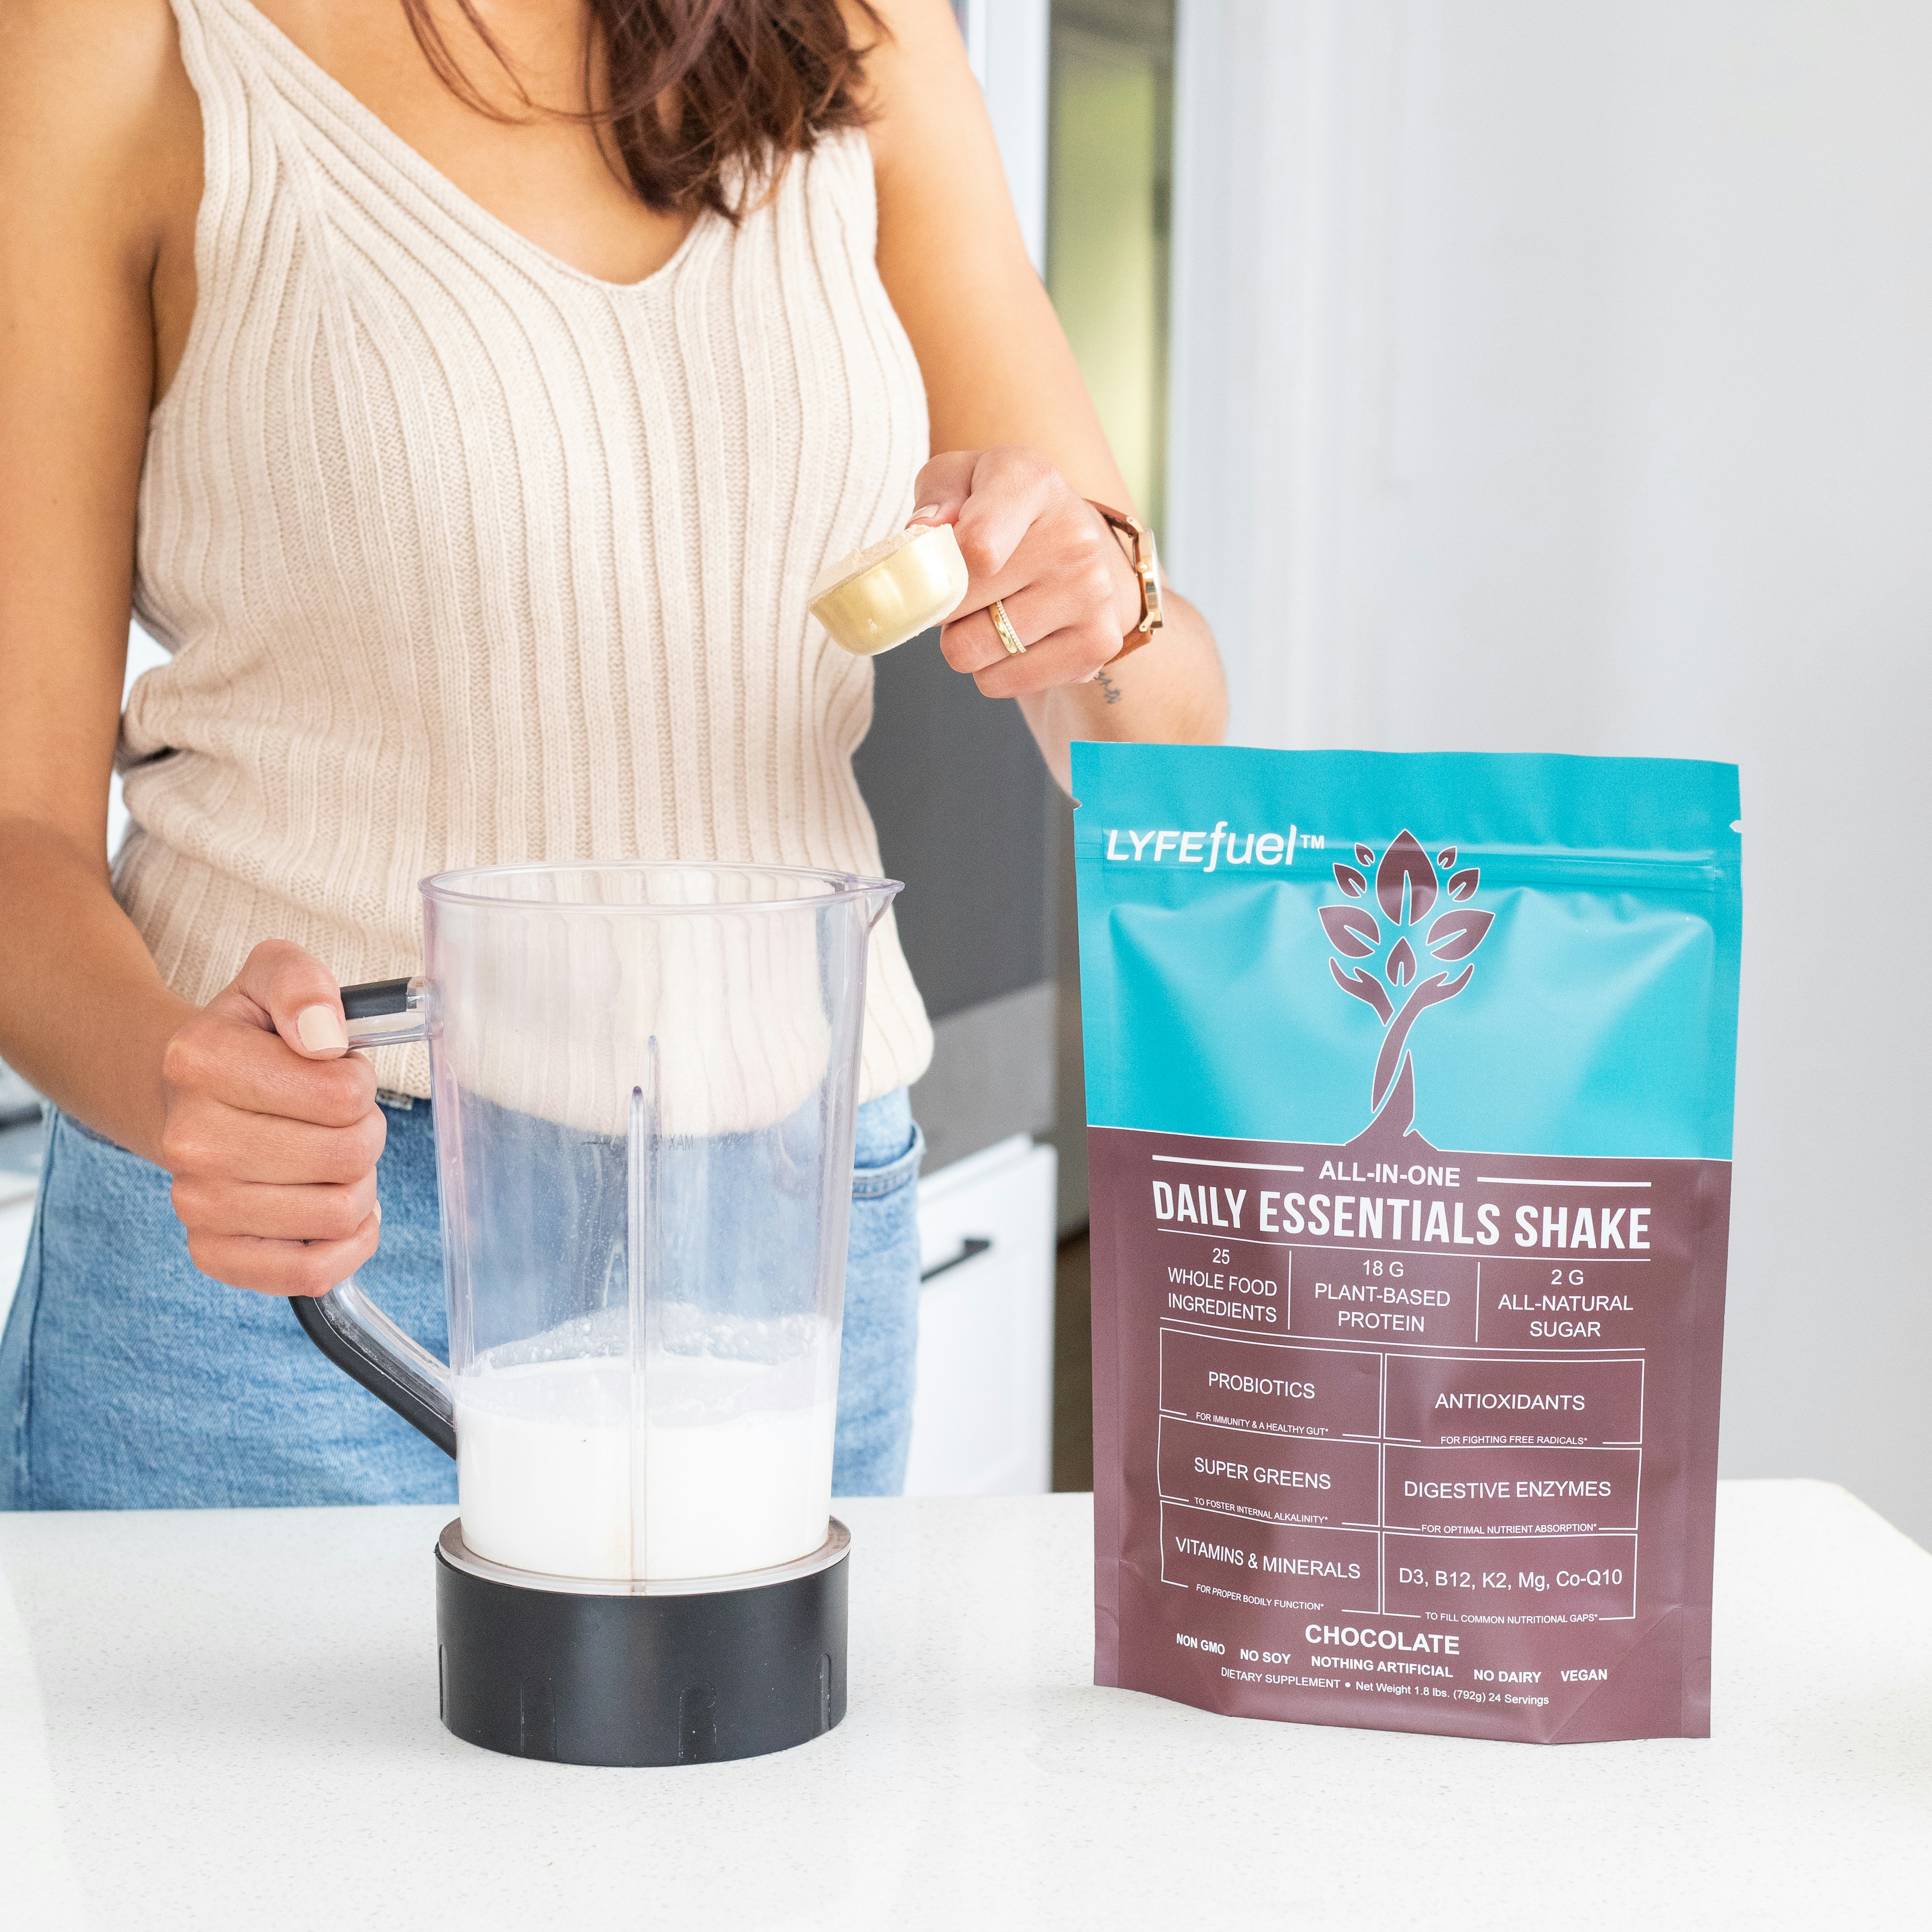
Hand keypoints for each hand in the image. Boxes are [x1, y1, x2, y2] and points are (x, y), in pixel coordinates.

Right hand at [159, 941, 383, 1296]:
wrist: (188, 1094)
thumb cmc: (249, 1039)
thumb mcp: (274, 976)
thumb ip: (303, 986)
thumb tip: (325, 1038)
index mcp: (201, 1060)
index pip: (341, 1093)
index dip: (357, 1082)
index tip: (333, 1072)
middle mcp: (190, 1137)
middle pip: (348, 1156)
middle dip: (364, 1133)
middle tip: (337, 1120)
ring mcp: (197, 1202)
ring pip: (338, 1214)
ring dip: (357, 1185)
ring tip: (328, 1159)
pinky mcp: (214, 1252)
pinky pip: (312, 1273)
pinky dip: (346, 1244)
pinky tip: (335, 1211)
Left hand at [911, 446, 1140, 697]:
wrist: (1077, 549)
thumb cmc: (1003, 514)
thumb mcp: (962, 479)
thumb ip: (936, 495)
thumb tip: (924, 534)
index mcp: (1032, 483)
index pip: (977, 544)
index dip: (940, 566)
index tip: (933, 564)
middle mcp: (1072, 537)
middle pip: (960, 603)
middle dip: (942, 603)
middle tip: (962, 588)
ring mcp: (1091, 593)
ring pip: (973, 650)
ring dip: (963, 641)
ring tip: (988, 613)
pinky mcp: (1098, 643)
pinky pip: (1001, 682)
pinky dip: (991, 671)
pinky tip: (1011, 640)